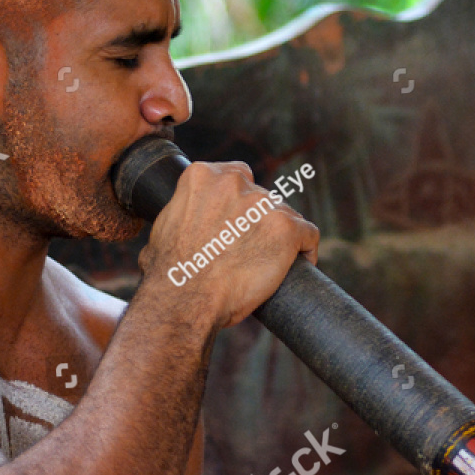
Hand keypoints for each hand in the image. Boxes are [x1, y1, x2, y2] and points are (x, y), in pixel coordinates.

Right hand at [139, 161, 319, 329]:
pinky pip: (308, 234)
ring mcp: (264, 204)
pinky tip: (298, 264)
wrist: (184, 299)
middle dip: (260, 221)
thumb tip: (185, 226)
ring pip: (286, 215)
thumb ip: (184, 212)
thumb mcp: (166, 225)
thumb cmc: (169, 274)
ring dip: (281, 236)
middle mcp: (235, 183)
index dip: (243, 200)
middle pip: (263, 197)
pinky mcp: (286, 228)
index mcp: (203, 175)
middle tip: (252, 249)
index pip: (239, 176)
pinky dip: (305, 250)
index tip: (243, 220)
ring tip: (269, 263)